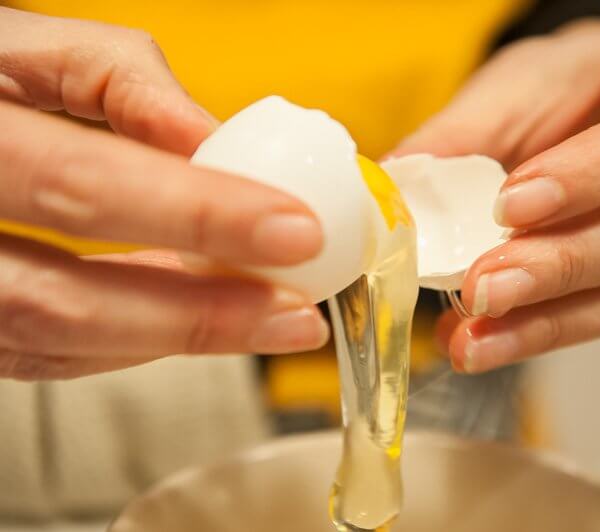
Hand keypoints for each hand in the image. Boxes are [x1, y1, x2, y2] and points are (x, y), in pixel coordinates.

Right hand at [0, 8, 328, 379]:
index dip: (194, 213)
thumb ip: (108, 74)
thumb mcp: (3, 41)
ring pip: (52, 342)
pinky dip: (125, 340)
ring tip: (267, 322)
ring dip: (172, 339)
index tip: (294, 228)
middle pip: (63, 299)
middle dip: (197, 314)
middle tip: (296, 313)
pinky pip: (38, 351)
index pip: (80, 184)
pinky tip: (192, 317)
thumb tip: (210, 136)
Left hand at [392, 19, 599, 372]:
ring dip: (545, 322)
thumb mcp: (511, 86)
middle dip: (556, 267)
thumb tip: (393, 188)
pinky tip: (486, 342)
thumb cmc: (560, 86)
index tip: (509, 207)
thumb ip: (459, 133)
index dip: (588, 178)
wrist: (590, 105)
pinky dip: (541, 334)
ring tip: (474, 338)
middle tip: (483, 288)